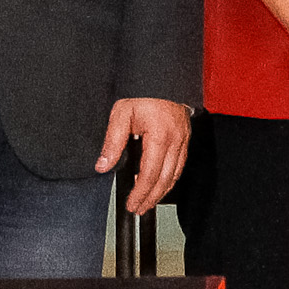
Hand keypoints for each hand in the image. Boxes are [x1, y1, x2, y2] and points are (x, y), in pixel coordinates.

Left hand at [97, 97, 191, 213]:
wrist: (163, 79)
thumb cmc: (144, 94)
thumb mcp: (121, 114)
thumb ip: (112, 142)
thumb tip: (103, 165)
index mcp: (160, 136)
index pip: (149, 174)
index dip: (140, 193)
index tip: (131, 203)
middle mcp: (175, 141)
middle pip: (165, 180)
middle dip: (151, 198)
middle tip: (139, 209)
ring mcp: (183, 141)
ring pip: (175, 175)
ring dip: (161, 192)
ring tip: (148, 202)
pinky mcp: (186, 139)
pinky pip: (180, 166)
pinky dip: (170, 179)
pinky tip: (161, 184)